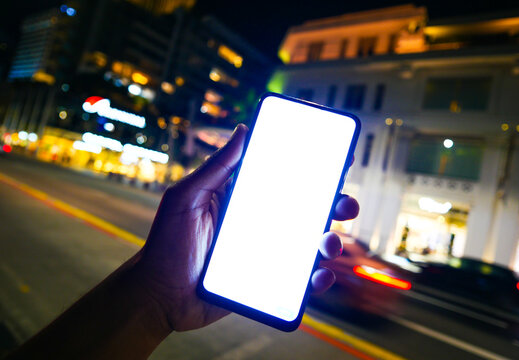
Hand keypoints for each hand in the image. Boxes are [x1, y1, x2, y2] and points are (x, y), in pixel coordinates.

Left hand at [135, 124, 358, 331]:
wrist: (157, 295)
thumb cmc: (165, 244)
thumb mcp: (186, 199)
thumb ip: (216, 168)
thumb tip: (243, 130)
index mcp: (244, 198)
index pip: (283, 177)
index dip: (312, 166)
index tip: (338, 155)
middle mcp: (259, 222)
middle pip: (306, 209)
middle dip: (333, 203)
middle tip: (346, 204)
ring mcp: (265, 251)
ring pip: (308, 243)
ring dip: (329, 241)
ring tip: (328, 244)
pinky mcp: (266, 281)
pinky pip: (298, 279)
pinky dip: (316, 278)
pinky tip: (320, 276)